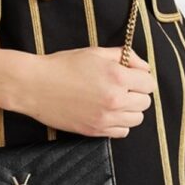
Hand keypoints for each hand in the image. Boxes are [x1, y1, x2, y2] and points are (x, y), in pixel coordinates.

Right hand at [0, 45, 155, 138]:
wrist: (34, 86)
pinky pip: (122, 132)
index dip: (141, 77)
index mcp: (117, 77)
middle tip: (121, 86)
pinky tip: (106, 112)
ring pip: (137, 119)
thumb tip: (143, 66)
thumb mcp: (94, 52)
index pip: (149, 83)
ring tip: (114, 99)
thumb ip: (124, 56)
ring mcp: (105, 118)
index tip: (132, 75)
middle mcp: (115, 99)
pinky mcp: (95, 131)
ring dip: (130, 109)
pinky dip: (119, 123)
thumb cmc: (62, 66)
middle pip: (145, 102)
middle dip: (137, 92)